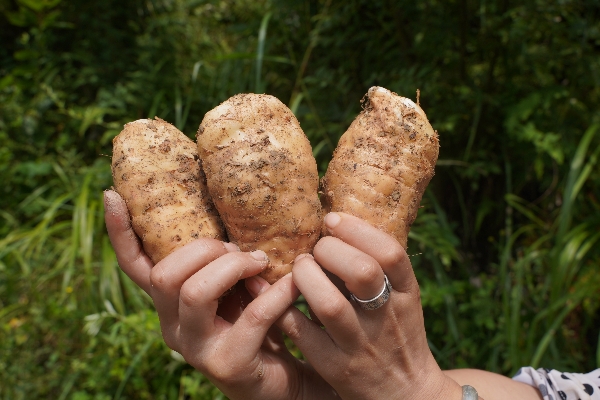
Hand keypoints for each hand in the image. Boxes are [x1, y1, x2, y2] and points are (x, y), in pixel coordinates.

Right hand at [103, 190, 337, 399]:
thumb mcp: (234, 287)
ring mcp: (196, 349)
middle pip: (165, 274)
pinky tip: (293, 284)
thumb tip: (233, 216)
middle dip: (206, 249)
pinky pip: (253, 316)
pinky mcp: (227, 365)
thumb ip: (222, 262)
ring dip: (233, 267)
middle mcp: (172, 327)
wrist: (283, 379)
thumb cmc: (257, 323)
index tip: (111, 194)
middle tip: (240, 250)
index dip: (120, 233)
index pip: (134, 266)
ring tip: (260, 264)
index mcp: (168, 303)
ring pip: (195, 292)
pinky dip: (277, 293)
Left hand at [268, 212, 463, 399]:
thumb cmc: (396, 332)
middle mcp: (386, 319)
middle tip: (316, 249)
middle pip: (362, 272)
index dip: (358, 230)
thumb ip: (378, 266)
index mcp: (406, 295)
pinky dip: (285, 307)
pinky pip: (301, 332)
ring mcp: (360, 345)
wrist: (405, 392)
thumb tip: (337, 223)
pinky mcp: (335, 367)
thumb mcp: (402, 298)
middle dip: (330, 250)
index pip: (391, 254)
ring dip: (306, 277)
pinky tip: (281, 295)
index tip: (333, 220)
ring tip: (300, 268)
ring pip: (329, 304)